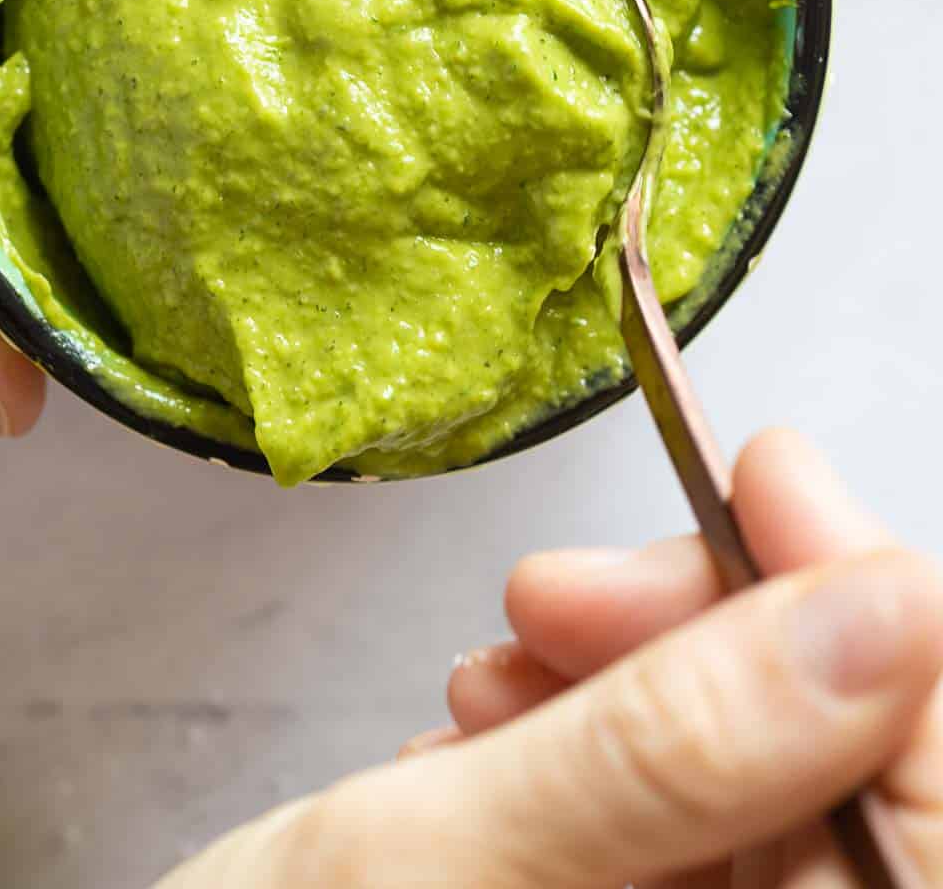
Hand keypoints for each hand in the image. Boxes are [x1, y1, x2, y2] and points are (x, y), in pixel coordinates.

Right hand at [159, 430, 942, 885]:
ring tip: (490, 671)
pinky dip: (590, 736)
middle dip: (706, 643)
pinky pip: (678, 815)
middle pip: (847, 768)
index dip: (884, 622)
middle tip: (555, 588)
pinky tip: (488, 726)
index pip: (940, 801)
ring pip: (755, 775)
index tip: (766, 477)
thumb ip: (668, 749)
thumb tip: (885, 609)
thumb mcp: (434, 870)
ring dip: (627, 684)